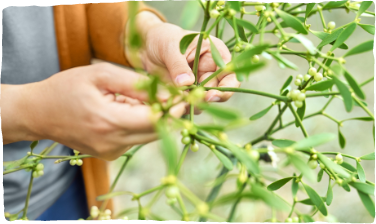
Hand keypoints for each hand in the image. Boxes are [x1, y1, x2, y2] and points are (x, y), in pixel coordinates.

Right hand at [0, 63, 184, 159]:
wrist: (38, 113)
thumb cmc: (67, 88)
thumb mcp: (100, 75)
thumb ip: (135, 84)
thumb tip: (166, 93)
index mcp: (108, 122)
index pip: (154, 121)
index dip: (174, 110)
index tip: (185, 98)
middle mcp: (112, 144)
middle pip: (156, 132)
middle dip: (169, 114)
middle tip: (175, 96)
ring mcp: (111, 152)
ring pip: (147, 136)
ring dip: (152, 118)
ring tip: (139, 99)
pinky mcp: (110, 155)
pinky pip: (135, 139)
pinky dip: (139, 124)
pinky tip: (125, 110)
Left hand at [125, 12, 239, 106]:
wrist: (147, 48)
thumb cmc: (163, 39)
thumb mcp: (170, 47)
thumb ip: (178, 65)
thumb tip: (186, 83)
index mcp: (216, 55)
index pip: (231, 75)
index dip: (226, 88)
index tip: (210, 96)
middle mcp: (212, 72)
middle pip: (219, 93)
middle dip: (204, 100)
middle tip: (188, 101)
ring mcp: (200, 85)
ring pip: (203, 102)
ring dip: (190, 105)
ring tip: (174, 101)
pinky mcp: (187, 95)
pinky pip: (188, 106)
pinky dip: (180, 107)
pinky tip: (169, 103)